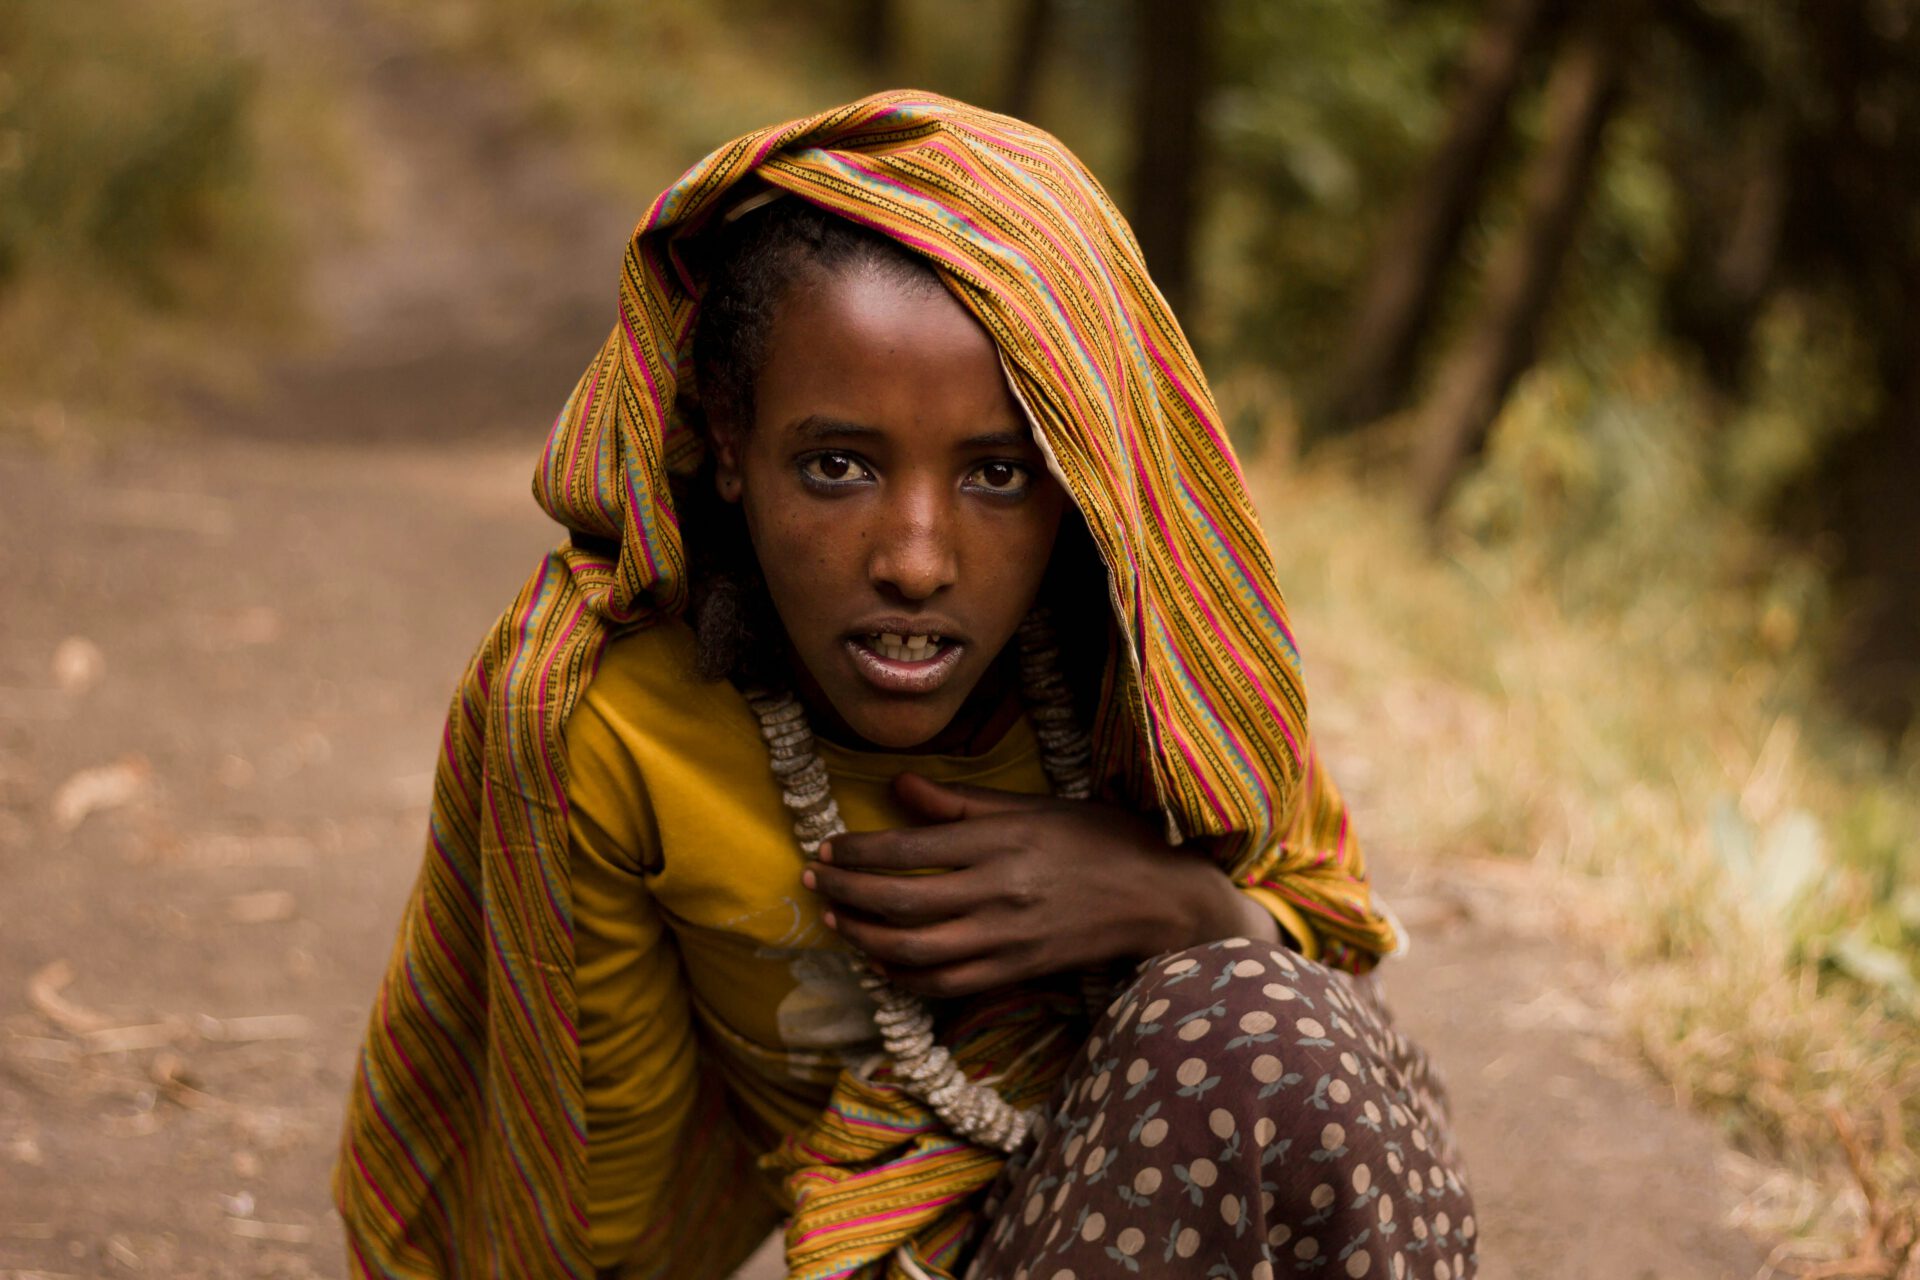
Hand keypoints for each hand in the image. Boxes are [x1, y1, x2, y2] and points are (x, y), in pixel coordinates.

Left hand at [800, 773, 1278, 997]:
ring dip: (864, 938)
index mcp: (1001, 841)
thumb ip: (963, 803)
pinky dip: (904, 975)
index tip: (827, 848)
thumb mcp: (1035, 806)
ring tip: (836, 922)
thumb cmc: (1101, 840)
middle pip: (899, 901)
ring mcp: (1006, 938)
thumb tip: (899, 786)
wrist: (1160, 899)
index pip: (908, 848)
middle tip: (813, 882)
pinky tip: (882, 960)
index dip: (856, 853)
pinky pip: (945, 982)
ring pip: (913, 949)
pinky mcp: (1016, 971)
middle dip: (845, 894)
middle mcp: (998, 891)